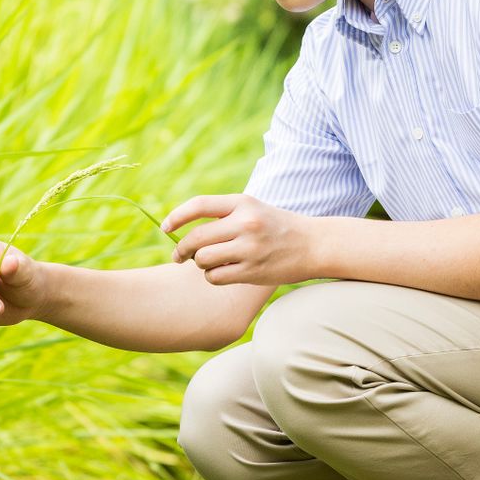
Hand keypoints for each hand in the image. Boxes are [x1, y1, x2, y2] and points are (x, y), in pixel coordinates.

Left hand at [161, 194, 315, 285]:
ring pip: (203, 259)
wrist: (314, 244)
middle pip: (196, 238)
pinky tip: (223, 272)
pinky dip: (213, 277)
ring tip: (211, 262)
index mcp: (242, 202)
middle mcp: (245, 223)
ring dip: (200, 264)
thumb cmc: (277, 226)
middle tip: (180, 256)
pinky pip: (215, 277)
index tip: (165, 228)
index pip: (199, 205)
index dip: (176, 217)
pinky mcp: (252, 270)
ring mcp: (249, 248)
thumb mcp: (253, 209)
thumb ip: (223, 215)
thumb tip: (183, 229)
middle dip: (182, 249)